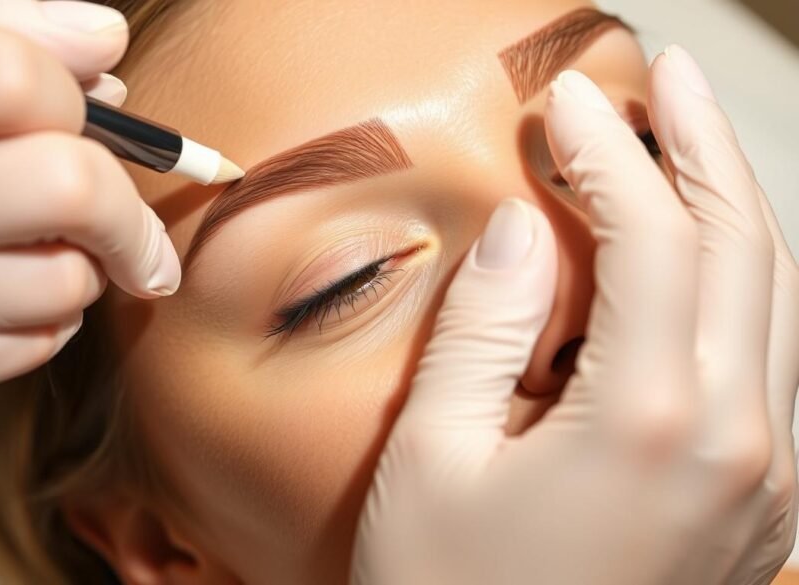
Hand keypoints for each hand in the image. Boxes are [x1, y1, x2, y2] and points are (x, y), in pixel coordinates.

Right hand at [0, 0, 179, 440]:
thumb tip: (104, 38)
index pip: (9, 76)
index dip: (66, 92)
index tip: (79, 116)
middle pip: (68, 184)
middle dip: (122, 204)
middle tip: (122, 219)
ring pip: (68, 277)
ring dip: (80, 266)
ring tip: (34, 254)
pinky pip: (41, 341)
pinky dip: (46, 319)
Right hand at [351, 46, 798, 584]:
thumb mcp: (432, 460)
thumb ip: (482, 331)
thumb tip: (522, 231)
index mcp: (653, 425)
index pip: (652, 238)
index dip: (609, 154)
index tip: (566, 104)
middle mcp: (738, 446)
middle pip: (746, 248)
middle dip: (702, 146)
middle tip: (665, 77)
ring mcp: (764, 481)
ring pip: (776, 301)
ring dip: (733, 206)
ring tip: (686, 143)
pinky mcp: (758, 507)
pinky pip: (770, 361)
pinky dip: (739, 284)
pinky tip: (697, 258)